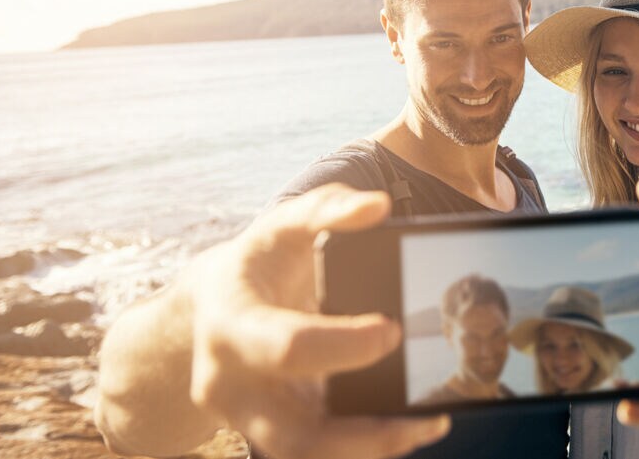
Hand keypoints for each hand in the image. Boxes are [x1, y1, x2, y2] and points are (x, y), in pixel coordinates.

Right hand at [189, 184, 448, 458]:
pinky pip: (316, 452)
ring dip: (369, 452)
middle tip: (424, 418)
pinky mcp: (271, 432)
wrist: (210, 305)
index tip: (393, 331)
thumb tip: (376, 206)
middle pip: (291, 436)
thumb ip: (326, 209)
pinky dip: (363, 446)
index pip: (287, 347)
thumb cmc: (257, 262)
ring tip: (428, 428)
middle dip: (362, 435)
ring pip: (304, 458)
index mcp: (230, 326)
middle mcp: (229, 385)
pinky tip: (407, 429)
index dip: (343, 346)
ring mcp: (248, 418)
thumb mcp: (280, 226)